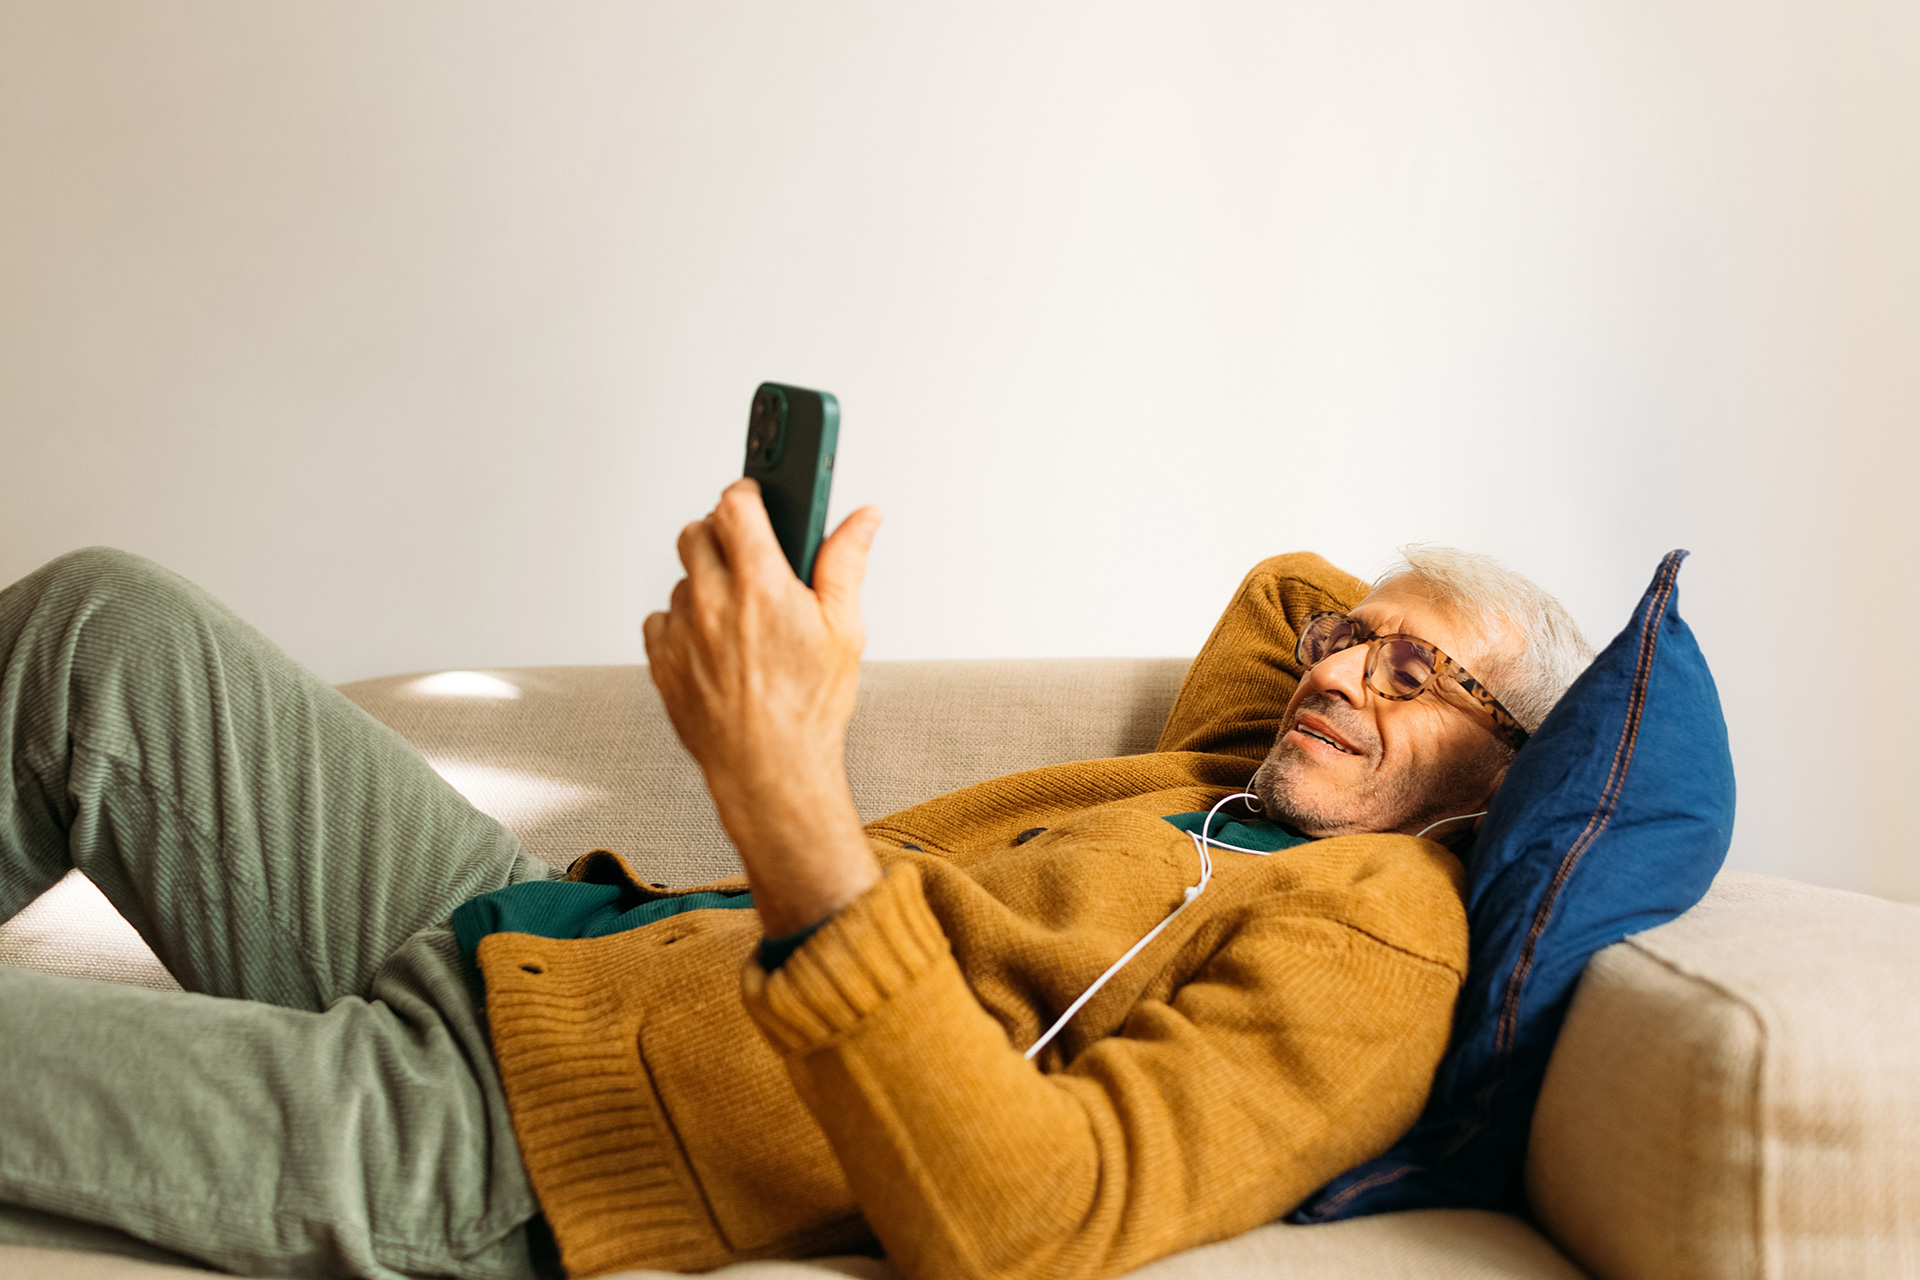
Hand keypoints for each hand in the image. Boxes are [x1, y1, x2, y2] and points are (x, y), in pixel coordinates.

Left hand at [642, 479, 884, 935]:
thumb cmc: (809, 709)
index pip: (736, 503)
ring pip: (682, 578)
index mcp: (762, 585)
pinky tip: (716, 645)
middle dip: (721, 533)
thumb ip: (846, 563)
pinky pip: (662, 619)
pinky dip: (684, 623)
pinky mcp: (661, 660)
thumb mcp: (844, 631)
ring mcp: (682, 630)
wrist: (769, 771)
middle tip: (749, 554)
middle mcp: (713, 601)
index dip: (747, 494)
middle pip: (697, 531)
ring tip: (741, 615)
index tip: (758, 499)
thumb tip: (862, 519)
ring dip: (706, 583)